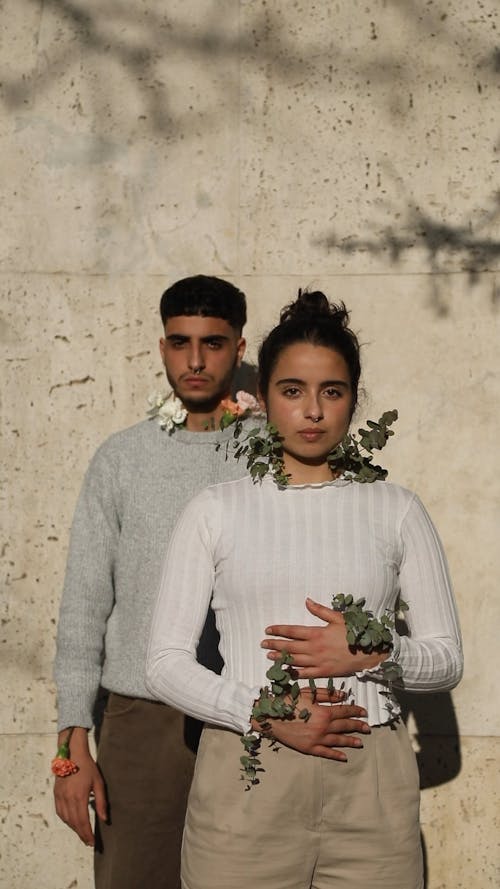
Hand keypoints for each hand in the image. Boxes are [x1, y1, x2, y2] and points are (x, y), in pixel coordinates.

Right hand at [53, 728, 106, 845]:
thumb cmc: (88, 767)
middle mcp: (68, 798)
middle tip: (88, 842)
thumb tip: (104, 819)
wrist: (72, 754)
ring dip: (74, 828)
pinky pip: (60, 812)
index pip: (83, 821)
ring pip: (66, 819)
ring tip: (82, 834)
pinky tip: (72, 822)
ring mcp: (60, 797)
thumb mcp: (98, 783)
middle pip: (74, 823)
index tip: (92, 842)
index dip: (87, 834)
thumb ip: (101, 802)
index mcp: (79, 796)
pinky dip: (66, 820)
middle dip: (81, 834)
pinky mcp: (56, 794)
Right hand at [260, 687, 369, 761]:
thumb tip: (343, 696)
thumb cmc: (288, 701)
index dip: (355, 711)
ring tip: (360, 742)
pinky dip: (336, 755)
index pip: (344, 711)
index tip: (364, 712)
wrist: (270, 716)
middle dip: (357, 726)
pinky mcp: (309, 748)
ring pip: (338, 740)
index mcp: (324, 712)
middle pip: (344, 726)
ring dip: (350, 741)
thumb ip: (326, 695)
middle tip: (367, 728)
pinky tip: (344, 756)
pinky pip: (326, 753)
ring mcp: (317, 739)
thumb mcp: (308, 693)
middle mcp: (323, 727)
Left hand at [261, 597, 388, 678]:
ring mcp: (318, 662)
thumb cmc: (353, 633)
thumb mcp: (338, 618)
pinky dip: (294, 673)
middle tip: (262, 643)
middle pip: (289, 646)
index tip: (267, 629)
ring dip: (280, 658)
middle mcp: (314, 648)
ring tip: (269, 656)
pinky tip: (286, 672)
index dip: (278, 630)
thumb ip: (320, 610)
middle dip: (274, 644)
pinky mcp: (324, 672)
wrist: (368, 653)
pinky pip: (305, 674)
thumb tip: (306, 601)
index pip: (292, 631)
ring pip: (294, 660)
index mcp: (317, 633)